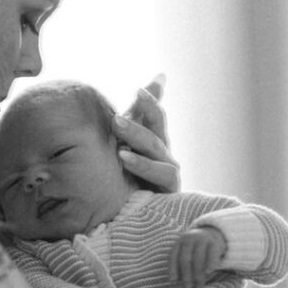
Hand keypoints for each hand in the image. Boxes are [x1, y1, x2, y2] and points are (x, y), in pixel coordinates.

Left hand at [112, 75, 179, 192]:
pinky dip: (143, 166)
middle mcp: (163, 154)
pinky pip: (161, 177)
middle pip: (155, 133)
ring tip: (119, 140)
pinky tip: (125, 159)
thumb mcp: (129, 140)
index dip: (149, 103)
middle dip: (141, 120)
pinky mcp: (168, 192)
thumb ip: (138, 112)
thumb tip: (161, 75)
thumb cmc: (130, 174)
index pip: (155, 117)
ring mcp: (167, 173)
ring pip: (158, 153)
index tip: (138, 90)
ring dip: (139, 142)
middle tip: (120, 112)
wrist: (133, 212)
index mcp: (153, 140)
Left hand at [169, 227, 226, 287]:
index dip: (173, 268)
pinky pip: (211, 255)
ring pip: (198, 258)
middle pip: (185, 259)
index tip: (173, 281)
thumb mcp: (186, 252)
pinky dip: (209, 264)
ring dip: (198, 274)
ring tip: (199, 286)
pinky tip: (208, 273)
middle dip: (186, 275)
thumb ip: (180, 263)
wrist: (212, 233)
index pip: (173, 256)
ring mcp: (201, 240)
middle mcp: (188, 239)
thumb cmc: (195, 248)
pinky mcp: (214, 243)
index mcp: (179, 242)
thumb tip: (174, 280)